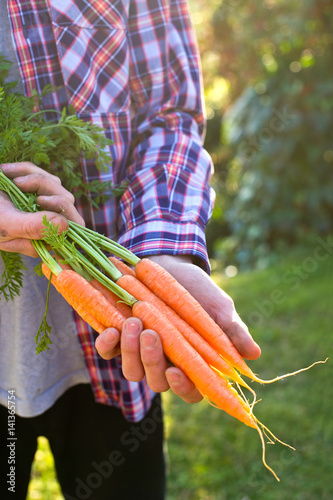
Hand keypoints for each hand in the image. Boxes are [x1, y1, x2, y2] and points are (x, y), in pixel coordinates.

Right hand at [0, 162, 84, 256]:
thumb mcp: (6, 224)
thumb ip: (33, 228)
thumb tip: (65, 225)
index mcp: (41, 239)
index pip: (73, 231)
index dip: (68, 217)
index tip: (42, 202)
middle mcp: (46, 222)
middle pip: (68, 205)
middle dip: (49, 193)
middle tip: (25, 190)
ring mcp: (44, 203)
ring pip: (57, 186)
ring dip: (34, 179)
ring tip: (11, 182)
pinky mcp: (38, 186)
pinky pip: (43, 173)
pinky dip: (25, 170)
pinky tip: (6, 172)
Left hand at [95, 254, 260, 403]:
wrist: (167, 263)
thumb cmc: (196, 288)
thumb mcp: (217, 306)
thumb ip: (231, 330)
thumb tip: (254, 354)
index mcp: (191, 360)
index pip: (190, 390)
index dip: (183, 388)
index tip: (176, 372)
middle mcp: (165, 362)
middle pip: (157, 382)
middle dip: (152, 362)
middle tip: (152, 334)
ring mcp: (139, 351)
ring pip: (132, 371)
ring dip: (132, 352)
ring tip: (135, 321)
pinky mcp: (119, 336)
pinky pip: (108, 351)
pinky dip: (108, 344)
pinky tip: (112, 328)